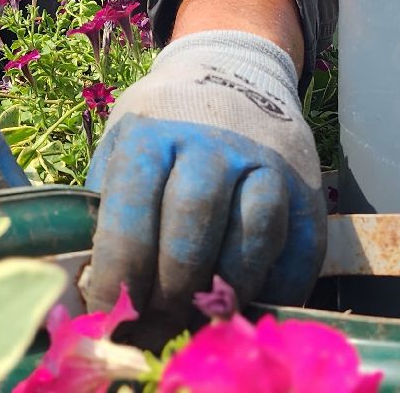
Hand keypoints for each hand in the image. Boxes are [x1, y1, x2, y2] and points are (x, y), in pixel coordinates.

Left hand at [84, 30, 324, 325]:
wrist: (233, 69)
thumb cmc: (163, 126)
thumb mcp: (121, 145)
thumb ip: (106, 209)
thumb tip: (91, 297)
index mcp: (151, 136)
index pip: (131, 215)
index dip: (119, 277)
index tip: (111, 316)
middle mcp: (211, 144)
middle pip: (193, 231)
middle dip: (171, 293)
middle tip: (157, 330)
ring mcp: (266, 162)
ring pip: (253, 239)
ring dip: (225, 293)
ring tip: (203, 321)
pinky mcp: (307, 185)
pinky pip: (300, 250)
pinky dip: (276, 289)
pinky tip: (249, 306)